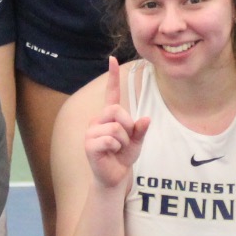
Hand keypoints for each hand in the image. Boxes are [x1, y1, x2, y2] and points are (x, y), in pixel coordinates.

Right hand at [85, 57, 149, 187]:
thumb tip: (145, 119)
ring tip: (118, 149)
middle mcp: (98, 120)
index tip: (112, 59)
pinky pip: (110, 139)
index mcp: (109, 116)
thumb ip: (140, 130)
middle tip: (125, 140)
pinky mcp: (89, 144)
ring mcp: (91, 132)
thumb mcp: (137, 141)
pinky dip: (117, 148)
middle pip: (117, 111)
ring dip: (124, 141)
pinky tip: (111, 153)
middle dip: (127, 126)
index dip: (112, 76)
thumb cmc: (123, 156)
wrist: (115, 175)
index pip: (111, 93)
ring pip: (116, 128)